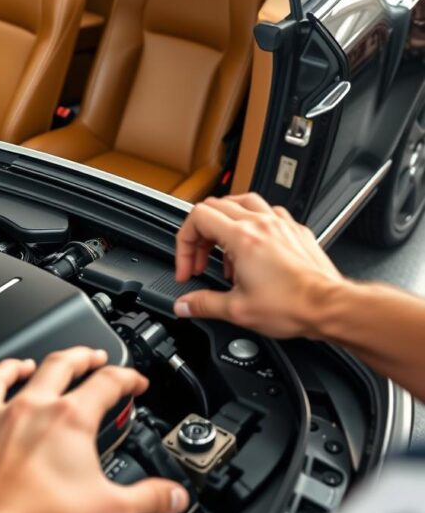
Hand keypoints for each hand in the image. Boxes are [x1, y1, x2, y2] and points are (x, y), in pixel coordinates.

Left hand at [0, 349, 188, 512]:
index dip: (128, 377)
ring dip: (31, 364)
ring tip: (36, 362)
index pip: (109, 383)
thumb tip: (173, 496)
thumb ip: (149, 500)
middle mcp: (34, 409)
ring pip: (15, 373)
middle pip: (63, 365)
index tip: (136, 382)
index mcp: (71, 420)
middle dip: (84, 358)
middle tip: (94, 357)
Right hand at [173, 193, 343, 337]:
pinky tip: (254, 243)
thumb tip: (183, 305)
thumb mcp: (237, 311)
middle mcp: (261, 224)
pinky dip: (254, 222)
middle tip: (201, 261)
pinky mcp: (296, 231)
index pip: (198, 218)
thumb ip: (204, 304)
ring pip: (244, 201)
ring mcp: (281, 224)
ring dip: (226, 220)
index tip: (188, 267)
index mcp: (242, 238)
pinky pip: (269, 212)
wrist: (328, 307)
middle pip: (216, 206)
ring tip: (222, 246)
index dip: (184, 243)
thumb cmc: (293, 305)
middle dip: (200, 235)